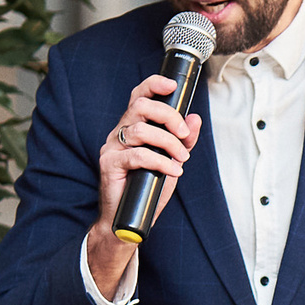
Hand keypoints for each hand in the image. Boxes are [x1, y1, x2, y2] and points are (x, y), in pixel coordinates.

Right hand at [87, 73, 202, 290]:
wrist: (128, 219)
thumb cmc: (147, 188)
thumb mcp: (172, 161)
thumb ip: (183, 141)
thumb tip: (195, 119)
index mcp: (133, 127)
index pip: (139, 96)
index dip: (153, 85)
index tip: (173, 85)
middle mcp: (120, 132)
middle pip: (141, 107)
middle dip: (168, 116)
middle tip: (184, 134)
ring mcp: (112, 147)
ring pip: (141, 130)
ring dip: (168, 143)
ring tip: (181, 160)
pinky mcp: (109, 164)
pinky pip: (137, 155)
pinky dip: (160, 162)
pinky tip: (172, 171)